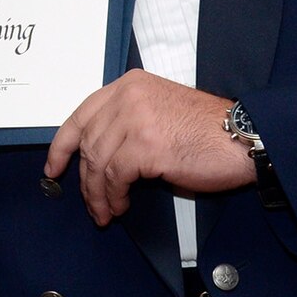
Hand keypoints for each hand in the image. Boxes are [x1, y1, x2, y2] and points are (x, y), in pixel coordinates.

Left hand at [43, 72, 253, 227]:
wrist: (243, 138)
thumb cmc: (207, 131)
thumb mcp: (158, 111)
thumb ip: (126, 122)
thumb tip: (96, 157)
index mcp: (129, 84)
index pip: (81, 114)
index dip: (62, 146)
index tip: (53, 168)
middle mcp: (128, 96)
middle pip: (88, 143)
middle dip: (84, 179)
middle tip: (91, 204)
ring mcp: (136, 119)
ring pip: (97, 163)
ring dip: (98, 194)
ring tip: (106, 212)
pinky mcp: (146, 146)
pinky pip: (114, 177)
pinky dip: (113, 196)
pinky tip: (120, 207)